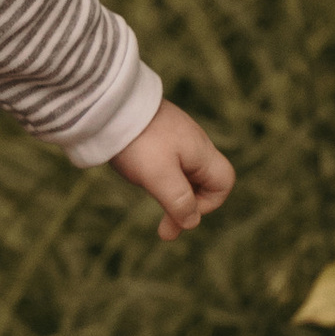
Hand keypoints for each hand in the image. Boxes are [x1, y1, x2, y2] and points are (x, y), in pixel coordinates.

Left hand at [110, 98, 235, 242]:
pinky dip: (159, 176)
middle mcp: (194, 144)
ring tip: (149, 198)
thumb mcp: (160, 176)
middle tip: (163, 231)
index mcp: (201, 152)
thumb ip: (179, 201)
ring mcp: (176, 137)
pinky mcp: (158, 133)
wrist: (111, 104)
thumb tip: (192, 222)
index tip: (181, 212)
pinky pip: (168, 161)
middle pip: (204, 182)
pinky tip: (140, 174)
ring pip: (183, 173)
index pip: (223, 183)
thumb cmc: (139, 140)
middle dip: (185, 207)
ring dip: (171, 193)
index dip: (208, 205)